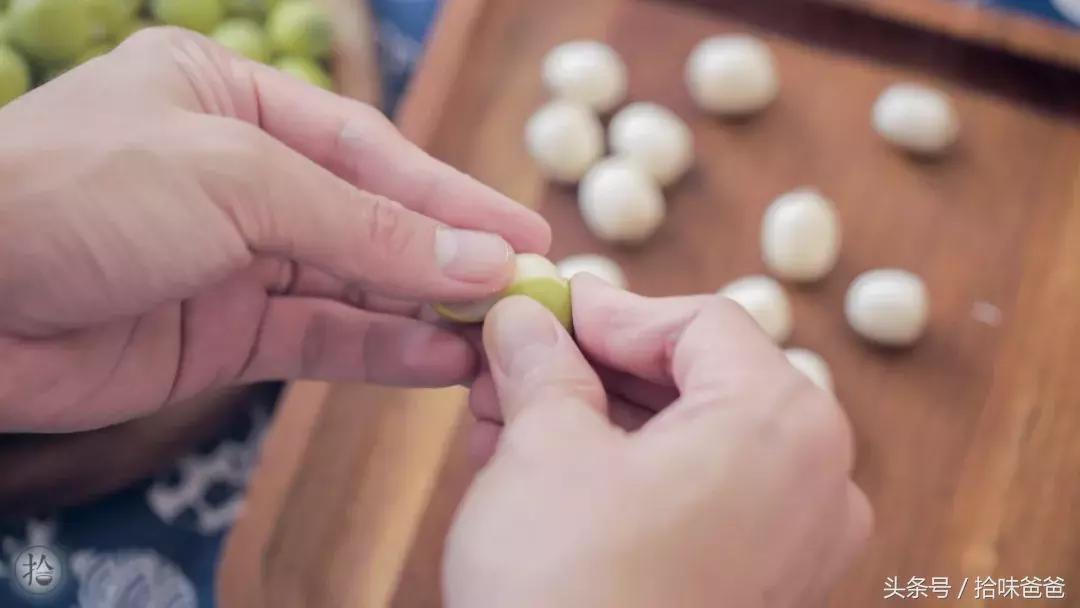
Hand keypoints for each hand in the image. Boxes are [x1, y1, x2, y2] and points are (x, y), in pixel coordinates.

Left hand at [0, 28, 549, 432]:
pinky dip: (380, 352)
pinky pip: (319, 339)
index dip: (451, 197)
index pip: (369, 151)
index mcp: (234, 100)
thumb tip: (476, 261)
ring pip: (353, 287)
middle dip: (447, 257)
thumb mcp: (237, 181)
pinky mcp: (221, 336)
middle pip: (370, 219)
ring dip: (425, 311)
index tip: (523, 234)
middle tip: (528, 290)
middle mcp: (239, 178)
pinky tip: (440, 360)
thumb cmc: (75, 193)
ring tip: (498, 335)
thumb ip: (364, 225)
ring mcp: (232, 261)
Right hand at [445, 277, 870, 606]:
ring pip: (685, 441)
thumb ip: (541, 361)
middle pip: (693, 381)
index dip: (609, 309)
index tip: (543, 308)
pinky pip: (692, 498)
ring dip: (593, 417)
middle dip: (590, 366)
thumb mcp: (543, 446)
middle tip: (514, 355)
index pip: (697, 324)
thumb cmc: (570, 590)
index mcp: (782, 423)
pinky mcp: (757, 586)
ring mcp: (793, 542)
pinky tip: (539, 463)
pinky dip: (621, 472)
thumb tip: (523, 317)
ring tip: (505, 410)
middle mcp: (813, 480)